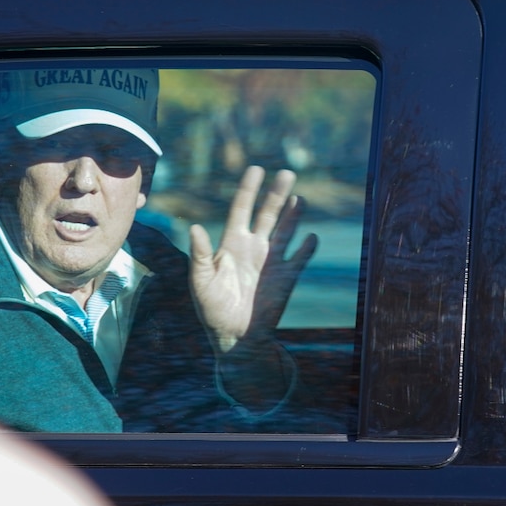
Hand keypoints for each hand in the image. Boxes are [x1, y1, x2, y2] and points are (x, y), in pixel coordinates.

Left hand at [189, 166, 316, 354]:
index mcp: (231, 244)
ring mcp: (271, 261)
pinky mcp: (286, 278)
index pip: (241, 209)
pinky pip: (299, 258)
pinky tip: (311, 236)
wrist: (234, 336)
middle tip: (287, 173)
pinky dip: (306, 248)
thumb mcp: (200, 281)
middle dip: (276, 194)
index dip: (248, 190)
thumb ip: (199, 255)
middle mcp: (253, 247)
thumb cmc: (212, 309)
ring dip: (294, 215)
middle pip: (267, 214)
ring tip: (300, 198)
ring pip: (285, 231)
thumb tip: (194, 227)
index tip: (256, 169)